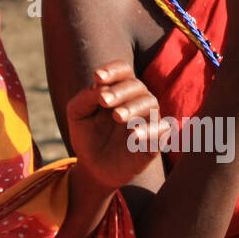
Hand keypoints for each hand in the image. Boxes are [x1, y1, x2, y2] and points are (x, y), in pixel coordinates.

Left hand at [66, 62, 170, 193]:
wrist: (92, 167)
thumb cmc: (86, 135)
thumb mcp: (77, 114)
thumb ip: (85, 98)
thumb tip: (99, 87)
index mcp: (118, 89)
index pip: (123, 70)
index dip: (113, 70)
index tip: (97, 77)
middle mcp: (136, 101)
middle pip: (136, 86)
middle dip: (120, 91)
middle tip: (104, 100)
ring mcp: (147, 120)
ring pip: (151, 104)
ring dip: (134, 108)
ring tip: (117, 116)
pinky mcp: (155, 141)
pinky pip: (161, 131)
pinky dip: (149, 131)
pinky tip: (133, 135)